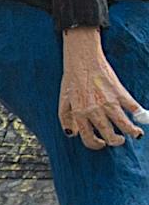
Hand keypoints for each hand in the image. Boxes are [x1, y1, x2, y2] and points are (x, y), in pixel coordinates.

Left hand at [60, 26, 147, 149]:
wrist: (82, 59)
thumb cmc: (72, 80)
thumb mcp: (63, 100)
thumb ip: (66, 119)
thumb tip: (72, 134)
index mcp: (79, 114)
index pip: (88, 138)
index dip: (96, 145)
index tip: (101, 143)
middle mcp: (94, 111)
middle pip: (109, 135)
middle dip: (115, 141)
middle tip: (118, 140)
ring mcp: (109, 103)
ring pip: (125, 125)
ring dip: (132, 132)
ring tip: (135, 133)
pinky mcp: (120, 93)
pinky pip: (134, 108)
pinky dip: (140, 114)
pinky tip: (141, 117)